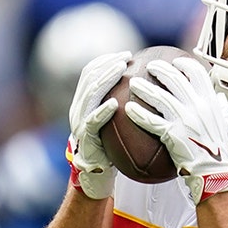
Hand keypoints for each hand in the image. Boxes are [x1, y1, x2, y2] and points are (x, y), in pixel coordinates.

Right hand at [67, 51, 130, 199]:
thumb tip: (149, 87)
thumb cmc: (111, 145)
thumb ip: (122, 104)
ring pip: (89, 94)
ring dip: (105, 79)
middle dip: (107, 64)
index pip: (91, 72)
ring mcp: (78, 121)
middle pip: (89, 78)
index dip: (106, 60)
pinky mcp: (84, 137)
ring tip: (120, 71)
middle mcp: (78, 107)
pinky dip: (102, 110)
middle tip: (126, 58)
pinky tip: (114, 103)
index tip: (127, 55)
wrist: (96, 172)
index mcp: (84, 101)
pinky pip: (92, 121)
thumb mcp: (116, 121)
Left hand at [126, 57, 227, 204]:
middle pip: (175, 80)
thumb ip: (222, 110)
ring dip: (144, 88)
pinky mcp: (174, 135)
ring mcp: (186, 120)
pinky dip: (140, 114)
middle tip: (148, 66)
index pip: (198, 73)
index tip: (174, 62)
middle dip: (160, 69)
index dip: (184, 64)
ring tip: (133, 83)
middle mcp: (199, 107)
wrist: (214, 173)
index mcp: (211, 102)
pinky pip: (152, 121)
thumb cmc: (218, 151)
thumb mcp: (226, 126)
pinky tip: (129, 110)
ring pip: (161, 97)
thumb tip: (219, 98)